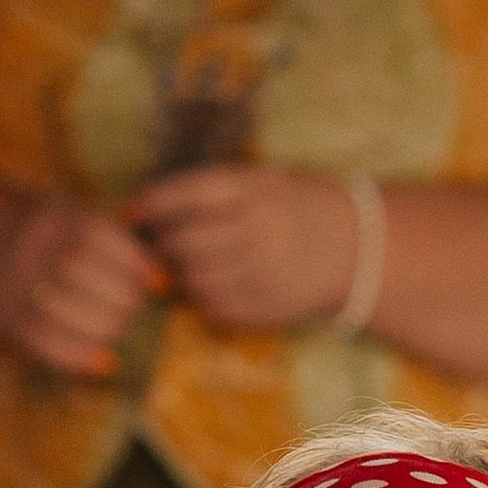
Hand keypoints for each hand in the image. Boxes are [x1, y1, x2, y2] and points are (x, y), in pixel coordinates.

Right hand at [0, 192, 161, 375]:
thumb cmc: (47, 238)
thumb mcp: (73, 217)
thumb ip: (112, 239)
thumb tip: (160, 277)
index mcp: (51, 215)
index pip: (99, 235)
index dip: (137, 263)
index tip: (158, 282)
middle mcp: (28, 245)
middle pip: (81, 270)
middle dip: (123, 298)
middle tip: (135, 309)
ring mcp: (13, 283)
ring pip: (61, 307)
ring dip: (105, 327)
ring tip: (119, 329)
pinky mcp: (5, 320)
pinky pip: (43, 342)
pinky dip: (80, 356)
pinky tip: (105, 362)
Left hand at [132, 166, 360, 332]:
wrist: (354, 247)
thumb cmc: (297, 206)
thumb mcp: (265, 181)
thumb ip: (217, 191)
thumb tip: (152, 205)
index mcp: (257, 191)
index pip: (191, 194)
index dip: (156, 203)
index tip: (133, 211)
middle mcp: (260, 230)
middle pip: (187, 242)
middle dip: (165, 244)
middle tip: (160, 244)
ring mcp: (264, 272)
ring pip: (196, 278)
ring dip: (182, 273)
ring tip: (188, 265)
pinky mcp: (267, 305)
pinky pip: (216, 306)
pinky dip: (203, 297)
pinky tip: (213, 284)